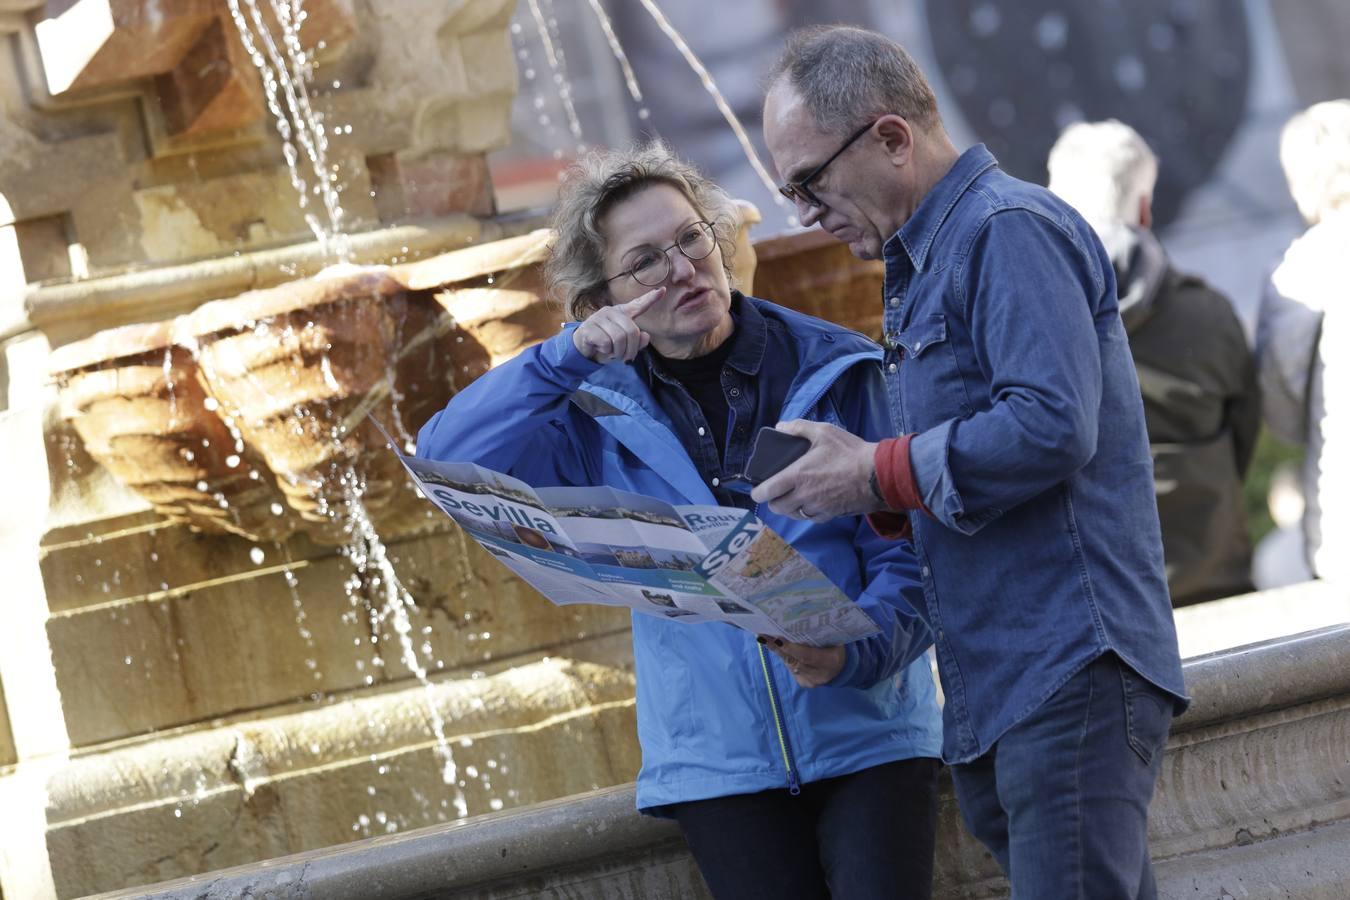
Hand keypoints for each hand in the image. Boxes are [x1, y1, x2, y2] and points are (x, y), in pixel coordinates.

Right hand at [572, 287, 662, 362]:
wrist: (582, 349)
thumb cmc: (606, 344)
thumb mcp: (624, 345)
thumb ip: (637, 341)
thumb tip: (645, 336)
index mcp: (622, 314)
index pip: (638, 304)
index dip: (650, 298)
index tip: (663, 290)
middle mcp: (611, 312)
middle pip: (631, 332)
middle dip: (631, 349)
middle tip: (626, 358)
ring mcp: (599, 318)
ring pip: (619, 338)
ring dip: (618, 352)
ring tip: (613, 353)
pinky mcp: (589, 327)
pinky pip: (606, 343)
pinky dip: (606, 351)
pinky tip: (601, 348)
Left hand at [750, 420, 882, 520]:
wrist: (877, 475)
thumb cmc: (850, 452)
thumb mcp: (824, 432)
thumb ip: (799, 428)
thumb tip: (780, 427)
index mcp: (797, 476)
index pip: (766, 492)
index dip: (757, 493)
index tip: (757, 490)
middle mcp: (803, 496)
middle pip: (776, 508)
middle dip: (772, 501)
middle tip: (776, 492)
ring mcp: (816, 508)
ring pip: (792, 515)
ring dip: (789, 508)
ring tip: (792, 497)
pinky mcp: (829, 516)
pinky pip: (810, 518)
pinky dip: (806, 512)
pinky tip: (811, 502)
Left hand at [759, 636, 845, 687]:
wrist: (842, 669)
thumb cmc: (837, 647)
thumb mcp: (834, 640)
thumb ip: (819, 635)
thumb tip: (799, 623)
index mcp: (830, 661)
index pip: (808, 656)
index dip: (792, 648)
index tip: (778, 639)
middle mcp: (819, 674)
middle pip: (794, 660)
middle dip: (778, 648)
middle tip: (763, 636)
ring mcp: (810, 681)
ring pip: (790, 664)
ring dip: (778, 651)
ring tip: (764, 638)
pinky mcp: (803, 683)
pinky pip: (791, 667)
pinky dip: (785, 656)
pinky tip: (776, 646)